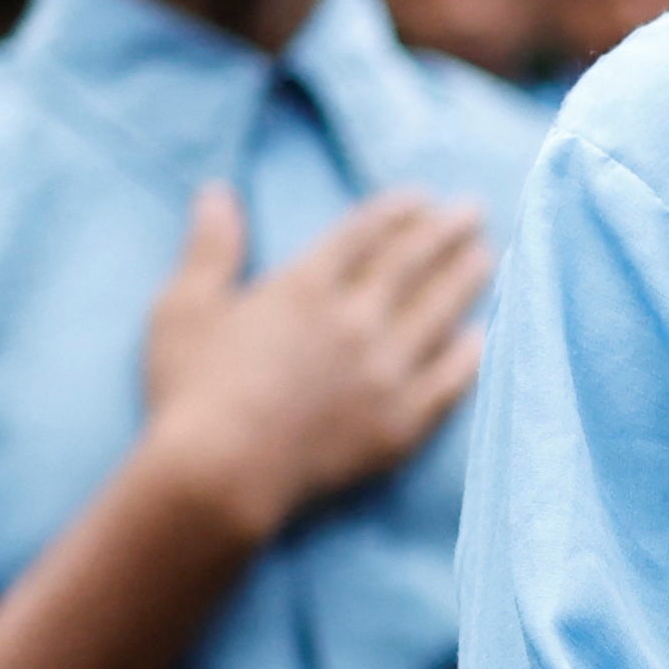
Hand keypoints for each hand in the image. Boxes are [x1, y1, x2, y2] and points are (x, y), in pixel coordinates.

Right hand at [135, 182, 494, 541]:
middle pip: (413, 264)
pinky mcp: (401, 424)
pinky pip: (448, 382)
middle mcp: (356, 320)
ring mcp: (385, 373)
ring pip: (439, 313)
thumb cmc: (190, 392)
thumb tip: (216, 192)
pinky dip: (467, 357)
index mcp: (306, 286)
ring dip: (466, 280)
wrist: (221, 477)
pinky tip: (480, 340)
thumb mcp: (183, 308)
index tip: (422, 198)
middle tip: (474, 211)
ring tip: (486, 258)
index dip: (397, 212)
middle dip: (446, 232)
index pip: (365, 234)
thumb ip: (210, 248)